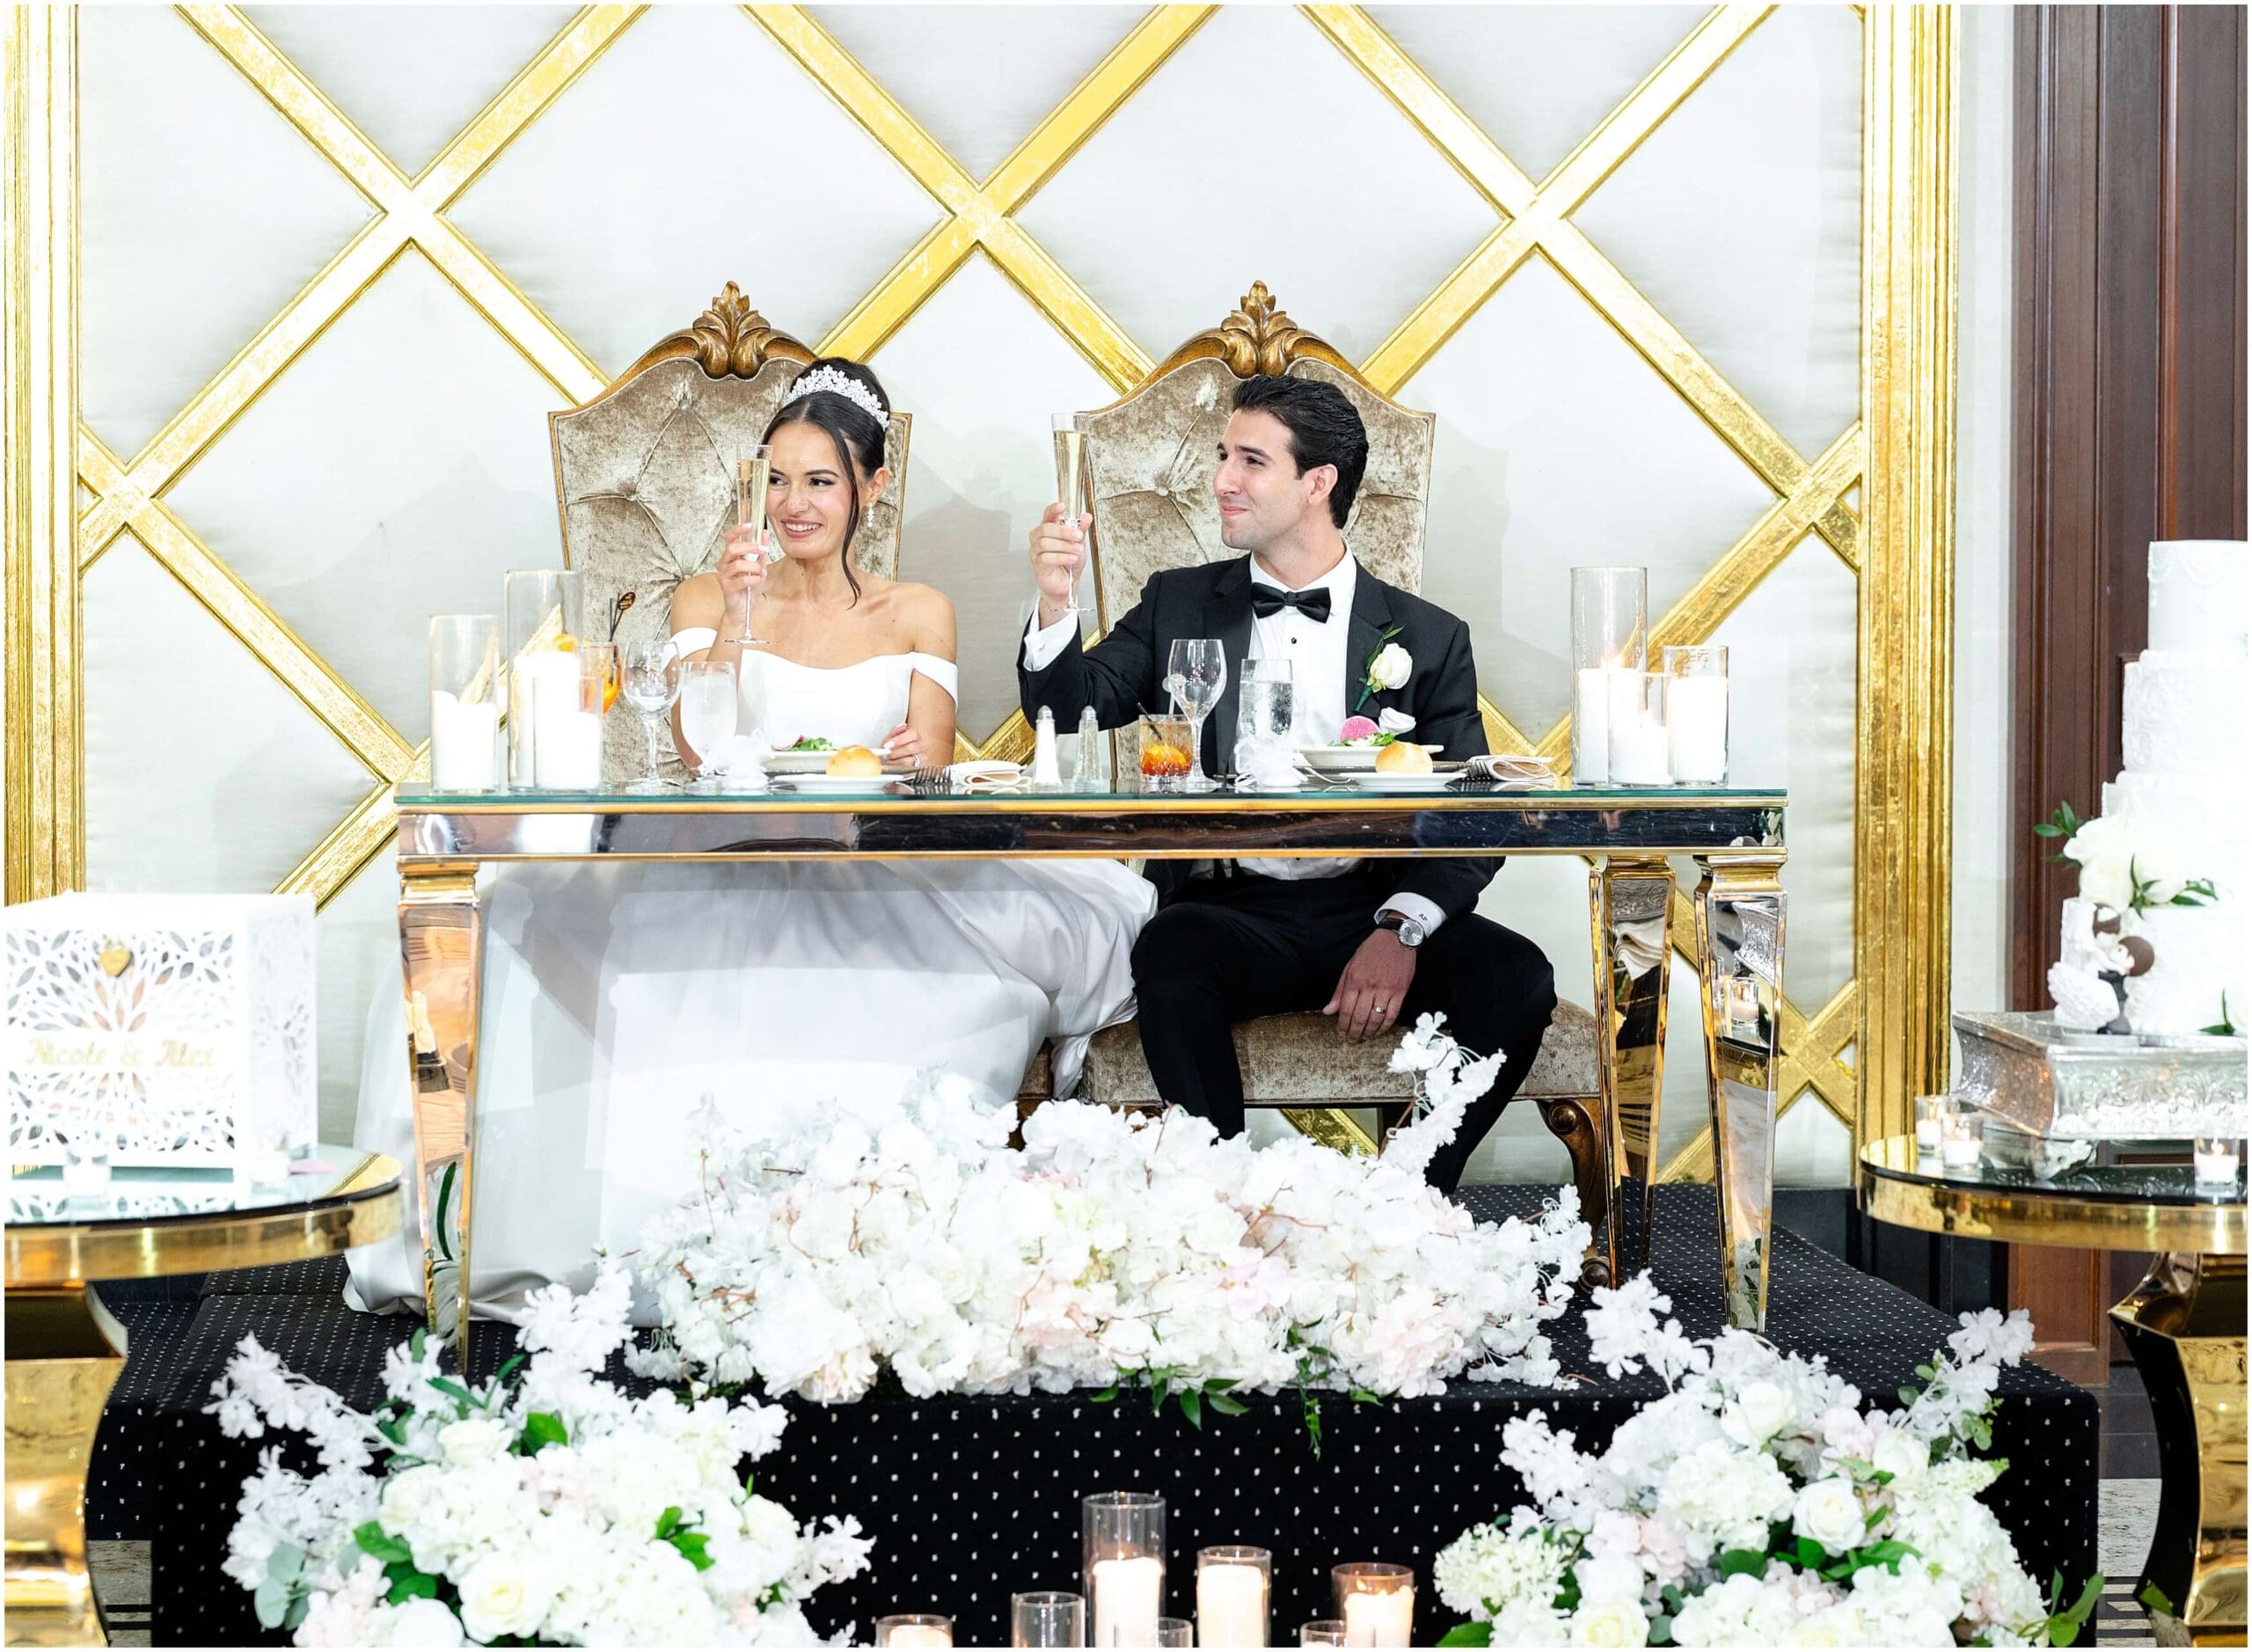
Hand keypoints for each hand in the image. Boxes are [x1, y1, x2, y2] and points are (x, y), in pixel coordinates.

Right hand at [718, 524, 771, 623]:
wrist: (744, 607)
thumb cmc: (749, 586)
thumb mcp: (759, 566)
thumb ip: (760, 552)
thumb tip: (764, 534)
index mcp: (730, 556)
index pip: (729, 539)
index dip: (737, 531)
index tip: (749, 526)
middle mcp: (724, 564)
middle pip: (732, 548)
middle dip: (750, 547)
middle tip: (764, 550)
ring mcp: (723, 575)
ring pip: (737, 564)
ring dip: (754, 566)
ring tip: (762, 571)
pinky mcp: (726, 587)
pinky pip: (740, 580)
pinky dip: (753, 579)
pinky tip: (758, 579)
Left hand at [880, 722, 932, 767]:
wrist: (891, 762)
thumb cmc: (892, 749)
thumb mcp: (890, 739)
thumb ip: (895, 732)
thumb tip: (902, 726)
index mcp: (915, 736)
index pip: (912, 734)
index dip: (899, 739)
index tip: (887, 745)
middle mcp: (921, 747)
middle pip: (912, 748)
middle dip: (896, 752)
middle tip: (886, 754)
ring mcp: (921, 759)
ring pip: (910, 761)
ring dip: (895, 761)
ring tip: (887, 761)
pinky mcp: (917, 770)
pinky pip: (907, 770)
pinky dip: (897, 768)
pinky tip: (892, 766)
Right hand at [1029, 501, 1090, 620]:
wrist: (1067, 585)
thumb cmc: (1069, 564)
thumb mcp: (1079, 544)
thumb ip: (1081, 530)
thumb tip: (1086, 516)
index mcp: (1049, 529)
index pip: (1047, 515)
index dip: (1053, 509)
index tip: (1062, 507)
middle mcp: (1039, 538)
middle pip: (1046, 528)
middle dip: (1064, 531)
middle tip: (1078, 536)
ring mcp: (1036, 551)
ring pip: (1045, 542)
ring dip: (1065, 546)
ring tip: (1077, 550)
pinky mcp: (1038, 565)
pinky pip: (1046, 557)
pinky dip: (1061, 557)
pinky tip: (1071, 558)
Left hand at [1322, 929, 1416, 1042]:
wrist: (1396, 938)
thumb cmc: (1372, 950)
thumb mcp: (1350, 967)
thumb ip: (1340, 991)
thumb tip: (1329, 1010)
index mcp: (1355, 980)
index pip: (1346, 1009)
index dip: (1343, 1025)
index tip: (1341, 1032)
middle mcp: (1370, 986)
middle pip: (1360, 1017)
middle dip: (1354, 1033)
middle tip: (1352, 1040)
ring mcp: (1386, 990)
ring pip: (1375, 1019)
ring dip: (1369, 1032)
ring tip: (1364, 1038)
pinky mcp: (1400, 992)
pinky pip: (1392, 1015)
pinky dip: (1385, 1027)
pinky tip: (1379, 1031)